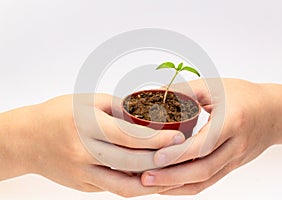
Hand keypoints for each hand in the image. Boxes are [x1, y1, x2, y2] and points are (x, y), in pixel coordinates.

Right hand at [0, 93, 184, 196]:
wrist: (27, 139)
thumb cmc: (57, 114)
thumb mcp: (87, 102)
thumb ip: (117, 109)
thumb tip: (146, 115)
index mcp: (86, 126)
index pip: (128, 136)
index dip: (157, 139)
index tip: (178, 138)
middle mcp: (83, 152)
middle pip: (131, 162)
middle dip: (161, 160)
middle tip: (181, 154)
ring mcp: (82, 173)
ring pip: (124, 185)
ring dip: (152, 182)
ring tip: (172, 174)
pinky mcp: (82, 185)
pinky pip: (113, 188)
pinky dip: (134, 185)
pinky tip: (149, 178)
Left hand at [141, 78, 281, 194]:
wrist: (274, 112)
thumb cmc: (244, 95)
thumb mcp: (215, 87)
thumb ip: (185, 91)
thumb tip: (155, 97)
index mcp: (232, 122)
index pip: (204, 144)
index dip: (179, 154)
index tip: (156, 158)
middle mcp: (236, 145)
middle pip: (203, 169)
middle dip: (172, 177)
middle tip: (145, 178)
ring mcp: (235, 159)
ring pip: (205, 180)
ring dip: (177, 185)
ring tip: (151, 184)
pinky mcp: (232, 166)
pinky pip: (209, 181)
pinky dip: (188, 186)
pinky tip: (170, 185)